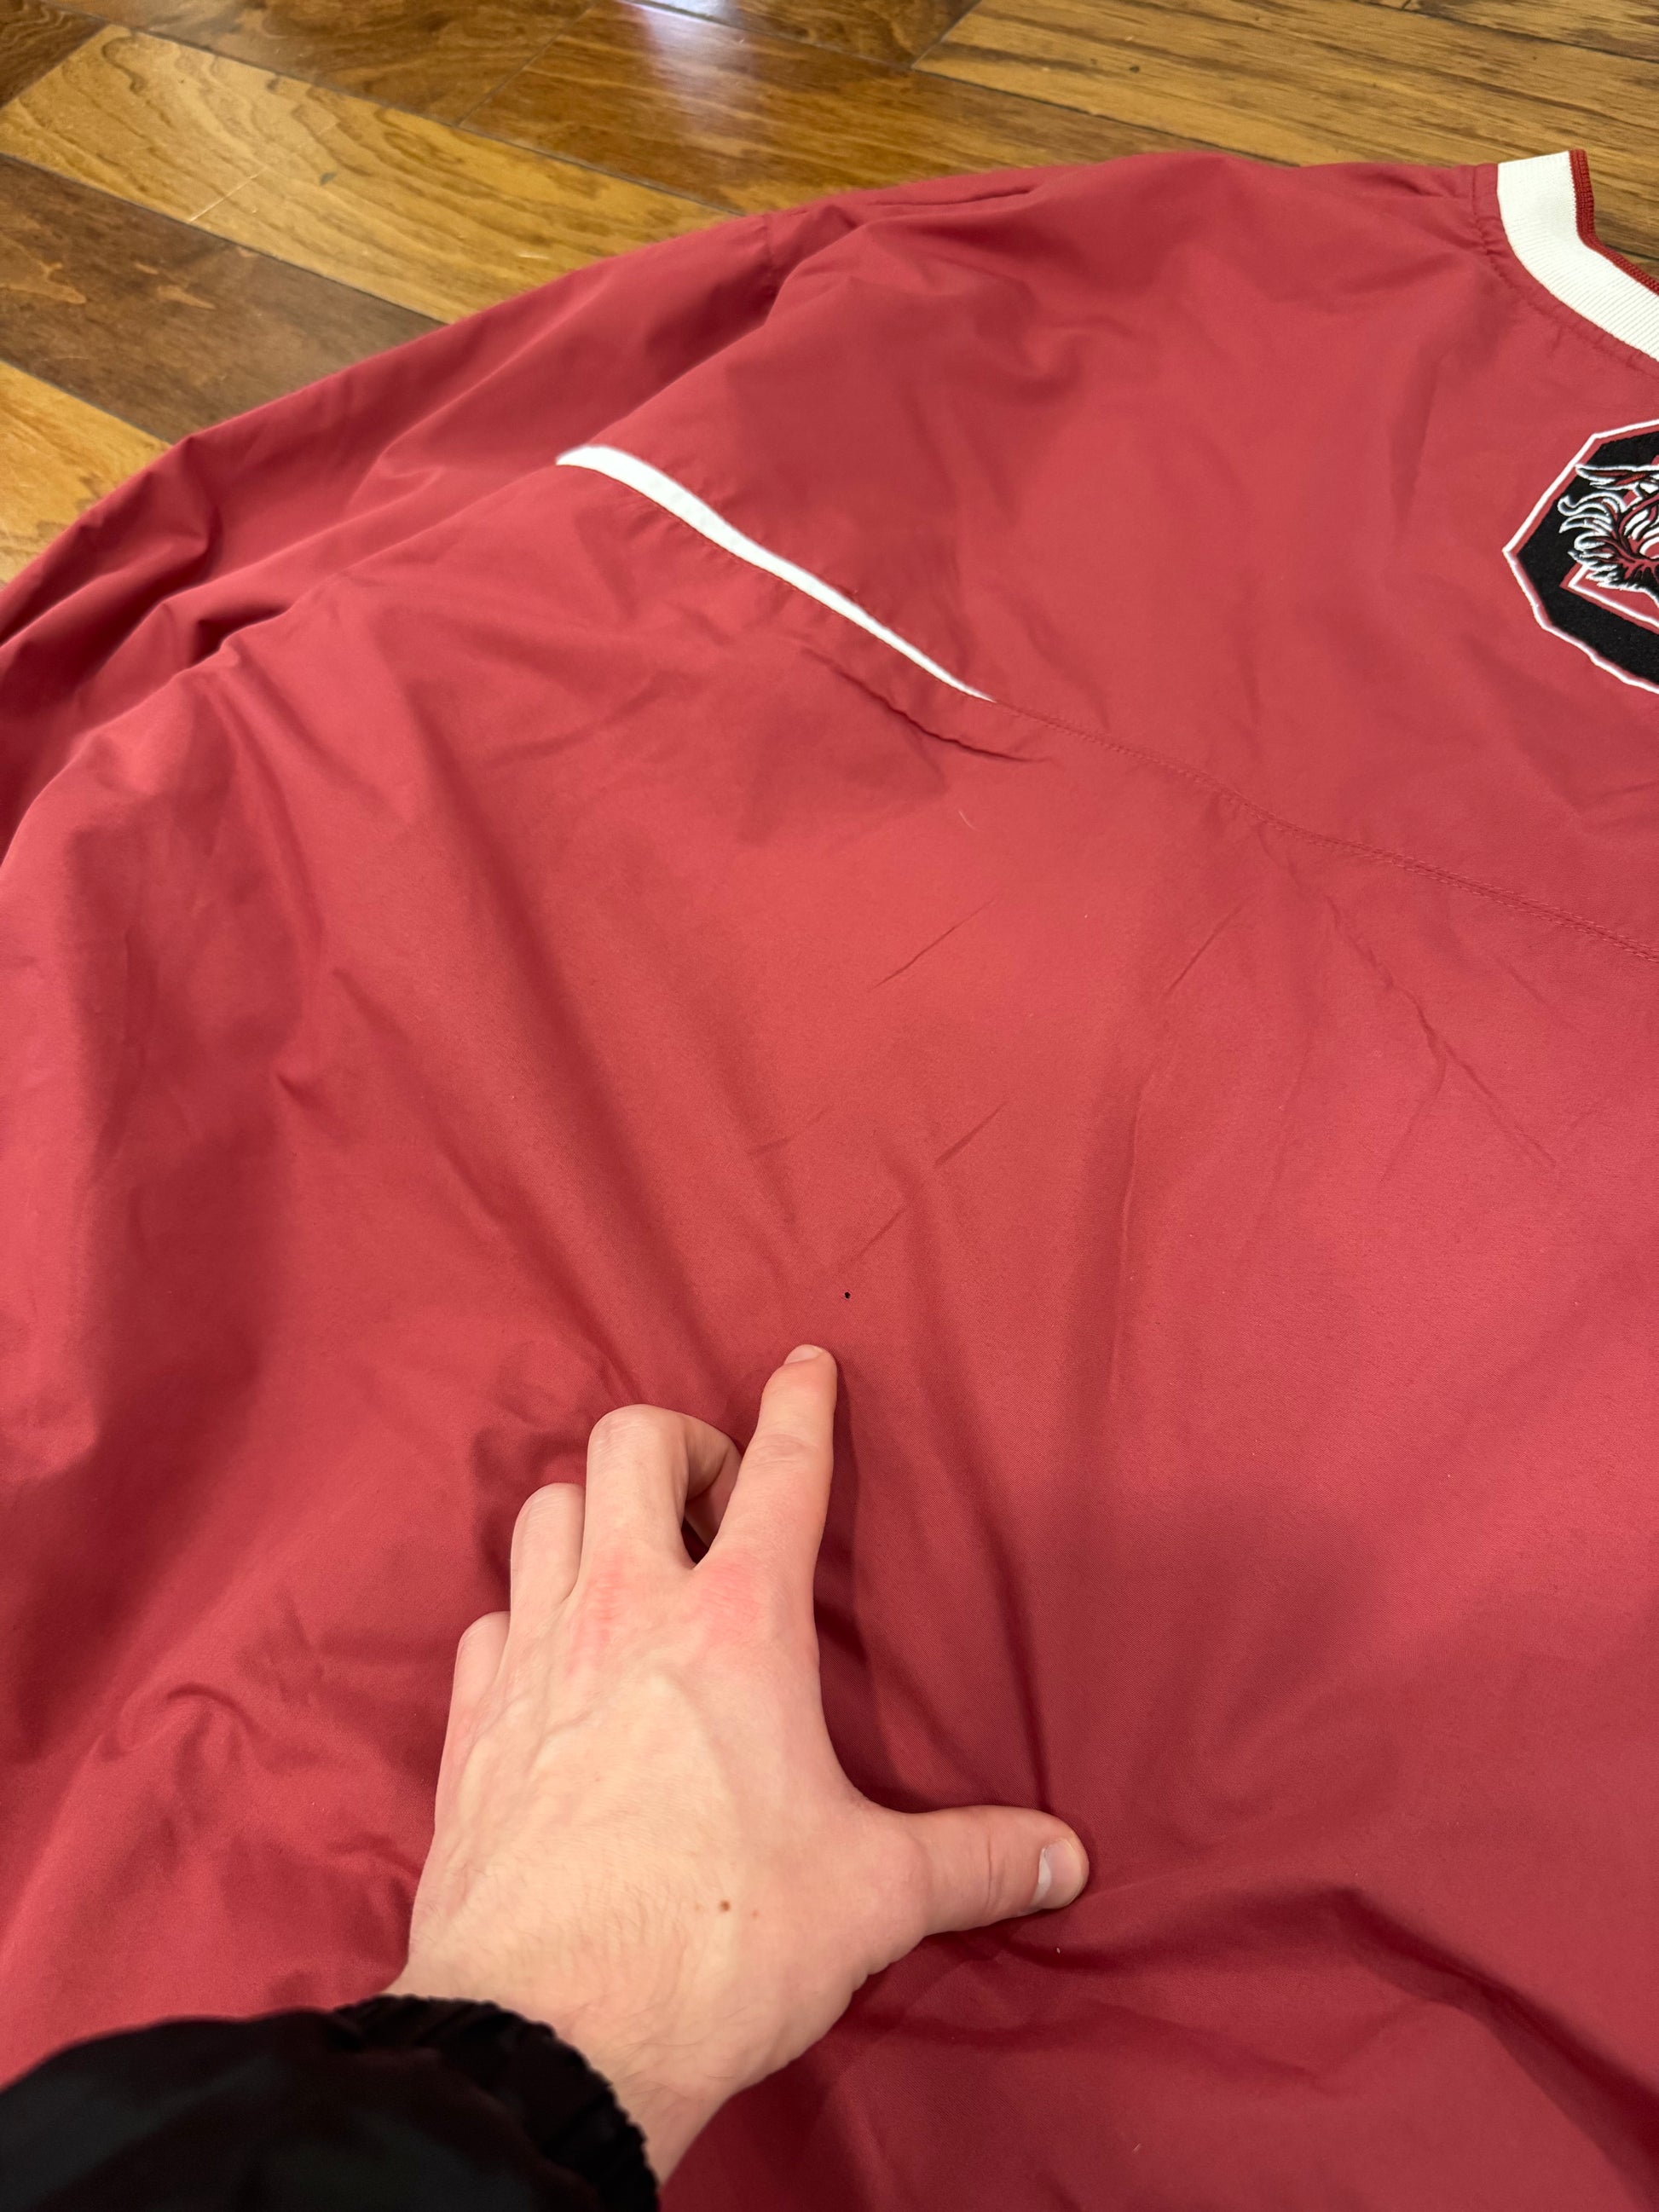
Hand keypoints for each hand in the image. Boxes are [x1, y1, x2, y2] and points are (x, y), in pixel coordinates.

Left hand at [387, 1346, 1088, 2182]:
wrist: (549, 2034)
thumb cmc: (721, 1944)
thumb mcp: (874, 1897)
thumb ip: (972, 1860)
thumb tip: (1063, 1860)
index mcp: (739, 1625)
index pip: (783, 1470)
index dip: (801, 1405)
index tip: (805, 1367)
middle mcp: (628, 1611)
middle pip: (631, 1443)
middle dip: (678, 1444)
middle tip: (715, 1505)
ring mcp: (537, 1658)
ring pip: (542, 1509)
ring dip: (590, 1514)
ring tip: (632, 1565)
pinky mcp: (472, 1722)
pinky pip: (488, 1617)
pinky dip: (523, 1614)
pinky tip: (553, 1663)